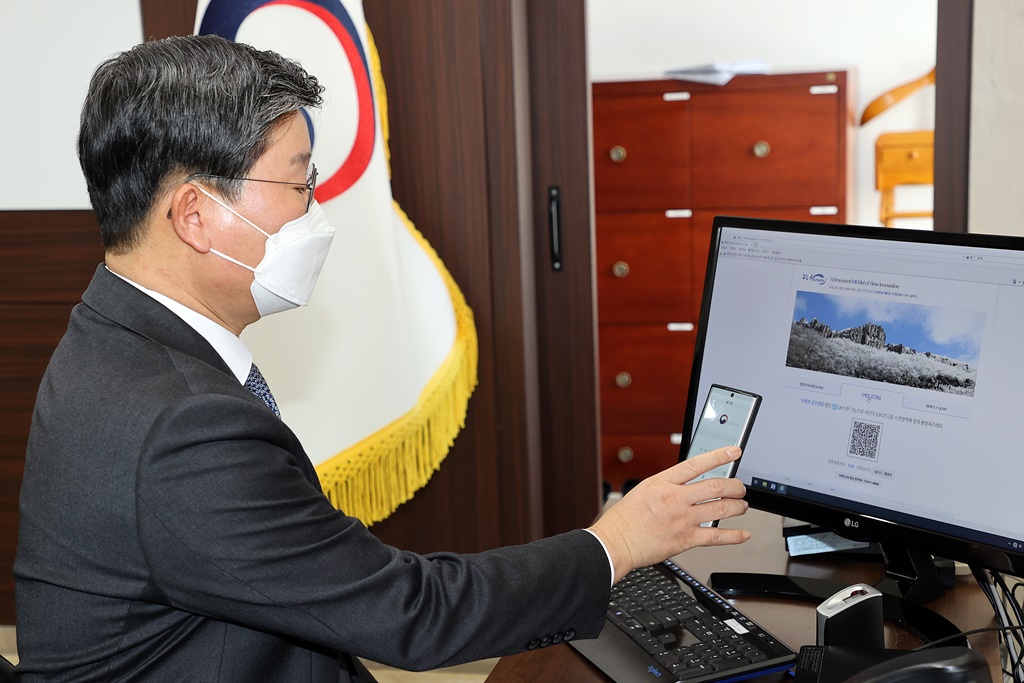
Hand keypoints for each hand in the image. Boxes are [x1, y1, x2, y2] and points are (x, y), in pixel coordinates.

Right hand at [588, 447, 750, 582]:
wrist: (616, 542)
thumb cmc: (624, 519)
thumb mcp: (644, 490)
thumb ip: (667, 485)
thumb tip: (687, 484)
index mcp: (664, 482)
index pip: (697, 464)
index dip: (720, 456)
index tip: (734, 452)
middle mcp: (676, 498)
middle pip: (716, 486)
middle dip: (735, 486)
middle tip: (740, 487)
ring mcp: (683, 519)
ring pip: (721, 508)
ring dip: (737, 507)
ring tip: (742, 506)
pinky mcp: (686, 539)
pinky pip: (716, 536)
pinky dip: (734, 535)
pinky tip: (743, 533)